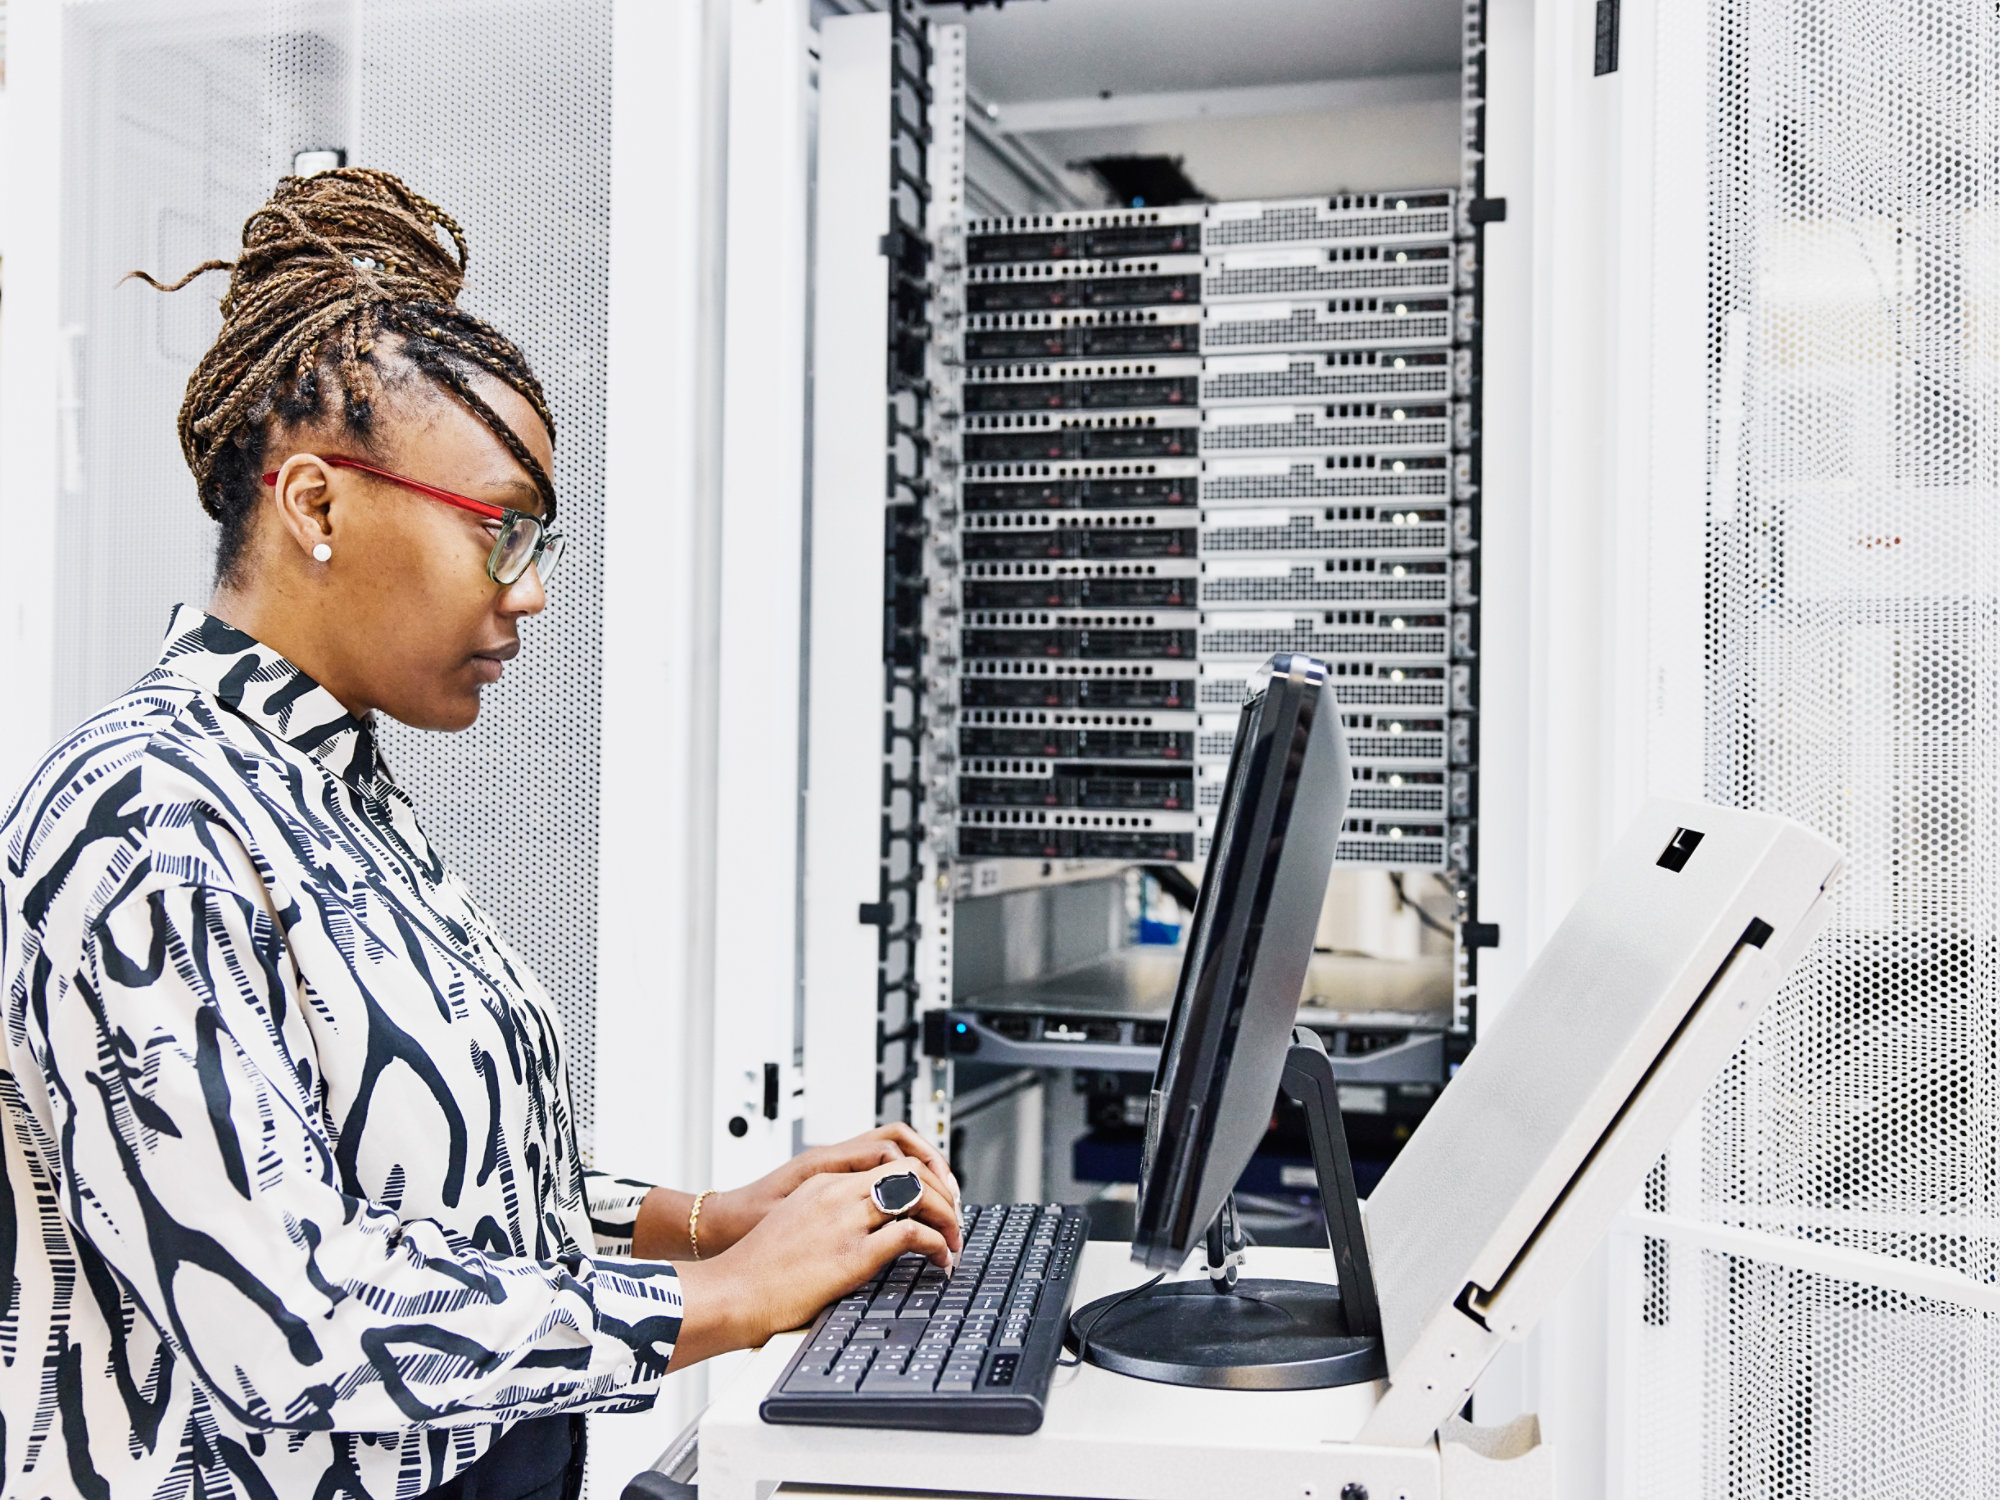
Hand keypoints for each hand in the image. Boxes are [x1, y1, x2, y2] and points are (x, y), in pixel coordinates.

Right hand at [667, 1159, 962, 1368]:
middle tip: (954, 1219)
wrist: (729, 1292)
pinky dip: (937, 1243)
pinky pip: (912, 1234)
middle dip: (942, 1192)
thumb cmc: (754, 1270)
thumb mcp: (792, 1225)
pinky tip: (940, 1259)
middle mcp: (837, 1193)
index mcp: (823, 1183)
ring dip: (947, 1216)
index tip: (935, 1201)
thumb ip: (824, 1218)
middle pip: (910, 1170)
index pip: (887, 1161)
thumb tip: (854, 1234)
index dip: (921, 1180)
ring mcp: (846, 1220)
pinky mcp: (852, 1254)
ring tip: (954, 1240)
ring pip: (917, 1194)